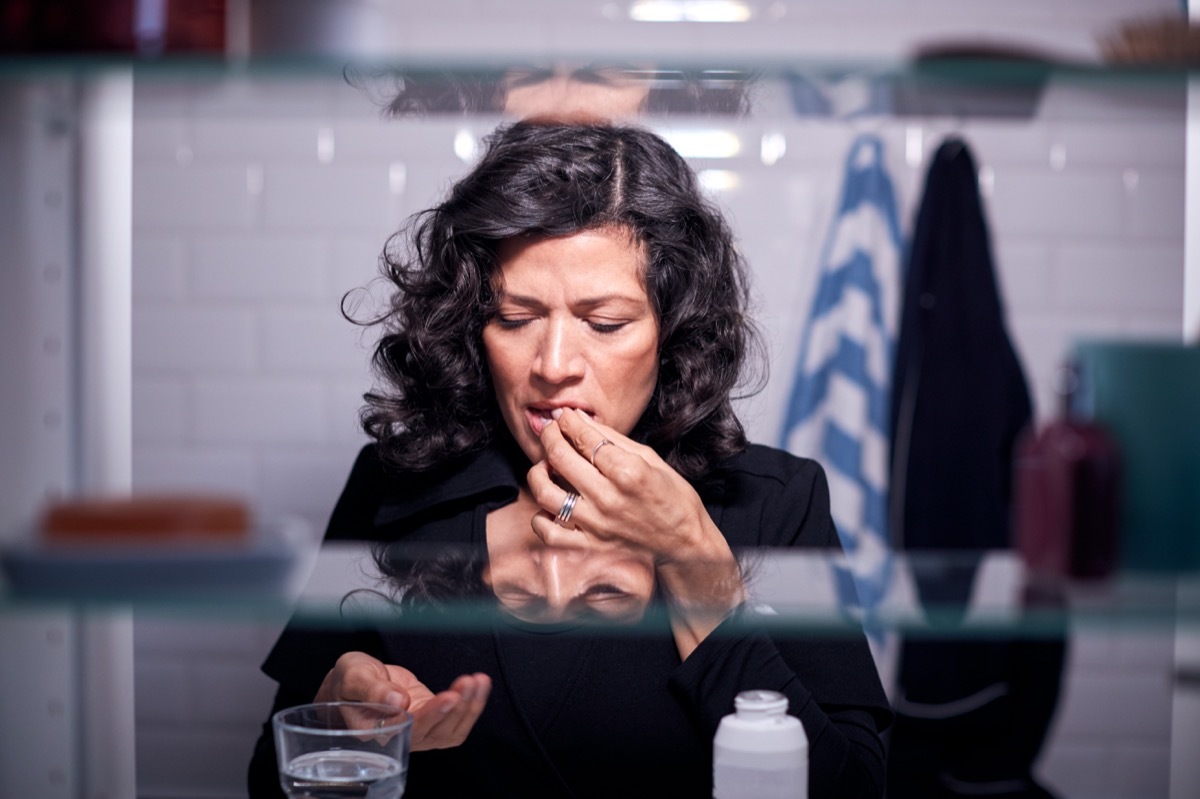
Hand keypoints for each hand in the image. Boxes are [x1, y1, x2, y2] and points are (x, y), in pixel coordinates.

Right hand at [315, 651, 490, 750]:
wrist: (357, 680)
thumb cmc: (350, 680)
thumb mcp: (354, 676)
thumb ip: (372, 689)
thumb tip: (397, 701)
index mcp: (376, 730)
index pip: (408, 729)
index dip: (431, 715)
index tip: (448, 697)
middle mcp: (400, 736)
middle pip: (435, 732)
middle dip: (457, 707)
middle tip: (468, 682)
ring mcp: (418, 730)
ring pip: (450, 731)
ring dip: (469, 707)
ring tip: (478, 681)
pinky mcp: (431, 718)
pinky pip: (456, 719)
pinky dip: (471, 703)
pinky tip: (479, 685)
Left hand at [529, 410, 744, 656]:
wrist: (684, 542)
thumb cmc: (672, 496)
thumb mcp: (649, 458)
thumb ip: (612, 438)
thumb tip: (580, 418)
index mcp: (628, 472)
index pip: (585, 438)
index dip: (568, 420)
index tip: (564, 414)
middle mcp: (608, 498)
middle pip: (560, 458)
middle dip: (549, 435)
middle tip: (550, 429)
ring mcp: (596, 525)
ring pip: (545, 493)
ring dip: (538, 472)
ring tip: (546, 464)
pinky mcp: (590, 546)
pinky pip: (549, 532)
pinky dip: (540, 516)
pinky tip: (549, 503)